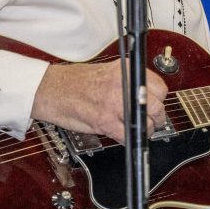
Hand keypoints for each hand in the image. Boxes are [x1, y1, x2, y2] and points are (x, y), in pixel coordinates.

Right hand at [31, 60, 168, 142]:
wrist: (50, 89)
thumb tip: (148, 97)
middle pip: (156, 105)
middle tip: (151, 122)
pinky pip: (127, 135)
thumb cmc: (74, 82)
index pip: (159, 86)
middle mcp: (122, 84)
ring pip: (145, 122)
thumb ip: (128, 83)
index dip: (159, 100)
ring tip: (137, 130)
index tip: (156, 106)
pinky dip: (128, 139)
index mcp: (125, 70)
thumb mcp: (108, 72)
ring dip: (144, 130)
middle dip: (156, 118)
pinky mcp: (104, 120)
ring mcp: (114, 102)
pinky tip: (122, 135)